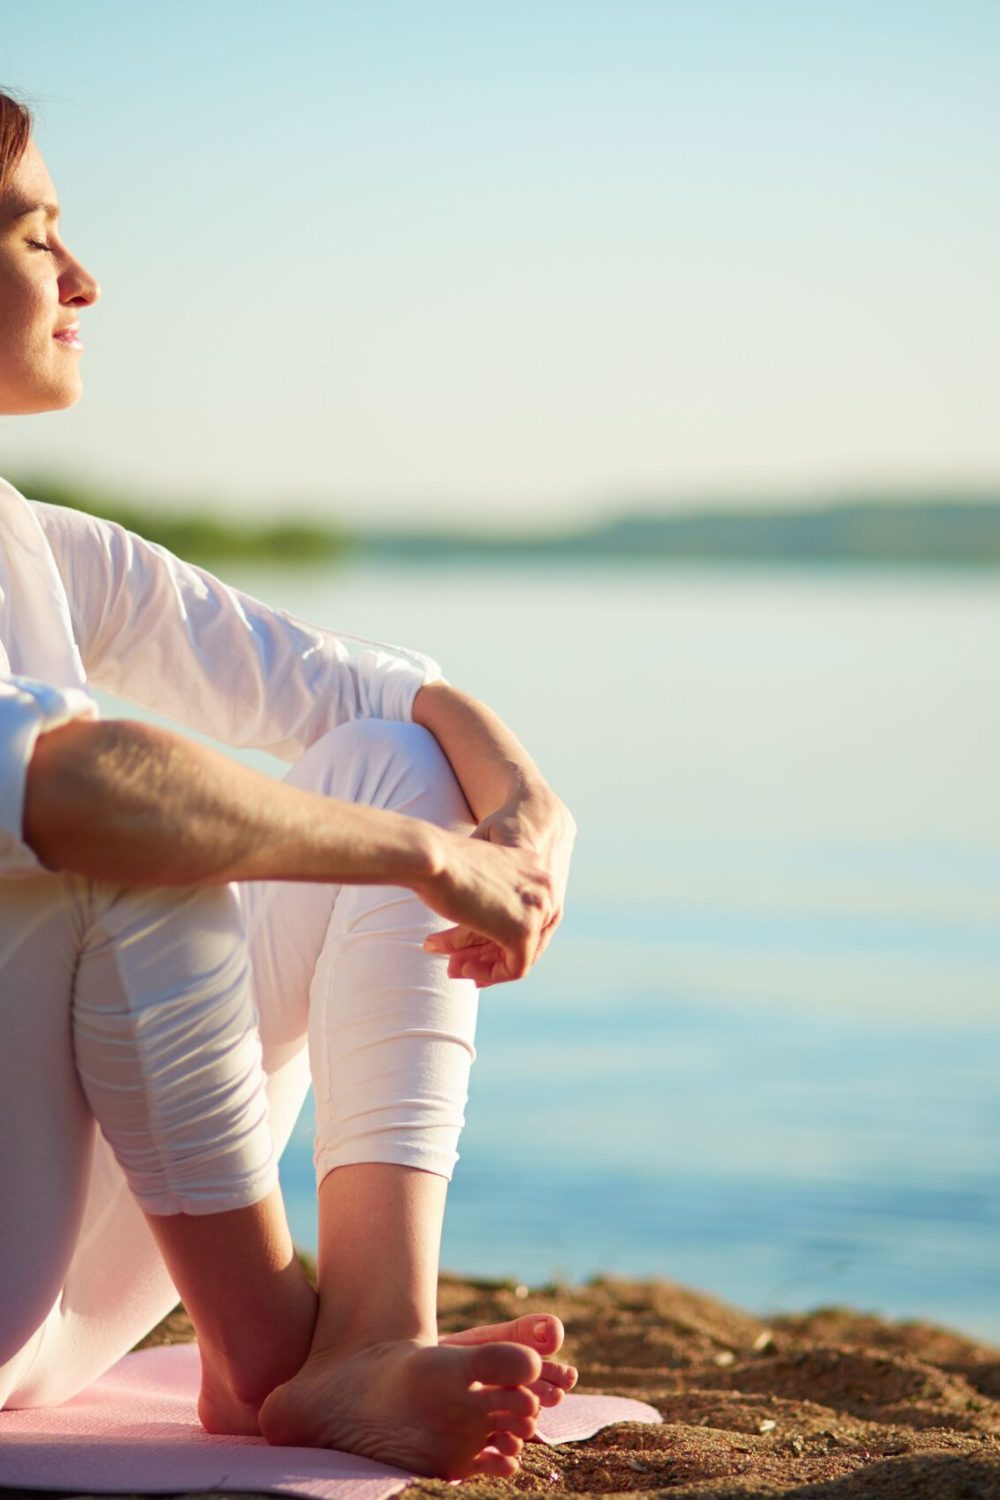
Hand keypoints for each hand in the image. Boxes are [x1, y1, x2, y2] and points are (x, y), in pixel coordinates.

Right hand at [420, 791, 575, 987]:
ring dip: (484, 966)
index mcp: (535, 866)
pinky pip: (515, 967)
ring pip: (521, 952)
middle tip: (456, 964)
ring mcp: (538, 908)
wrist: (431, 858)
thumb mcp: (473, 881)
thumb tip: (481, 930)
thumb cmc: (441, 863)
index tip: (471, 949)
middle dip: (488, 954)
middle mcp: (545, 887)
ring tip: (453, 969)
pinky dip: (490, 974)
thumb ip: (487, 904)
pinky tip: (463, 969)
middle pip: (526, 935)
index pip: (526, 913)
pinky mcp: (524, 930)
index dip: (499, 935)